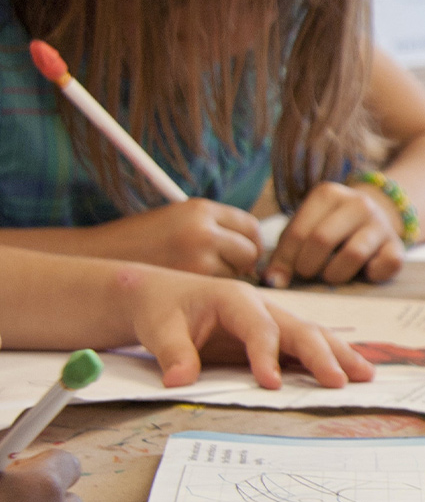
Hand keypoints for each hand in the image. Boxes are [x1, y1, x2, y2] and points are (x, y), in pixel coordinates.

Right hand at [93, 199, 259, 278]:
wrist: (94, 257)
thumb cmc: (138, 242)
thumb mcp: (177, 221)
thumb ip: (213, 228)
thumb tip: (253, 250)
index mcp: (200, 209)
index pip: (249, 226)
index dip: (249, 243)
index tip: (242, 254)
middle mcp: (202, 230)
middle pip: (250, 251)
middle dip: (243, 263)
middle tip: (223, 271)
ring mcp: (197, 257)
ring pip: (235, 273)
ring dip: (224, 278)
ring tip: (193, 276)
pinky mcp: (188, 282)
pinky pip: (216, 289)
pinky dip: (208, 291)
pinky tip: (186, 288)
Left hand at [116, 263, 372, 388]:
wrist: (160, 296)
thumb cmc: (161, 310)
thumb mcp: (158, 329)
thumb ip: (173, 353)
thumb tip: (179, 381)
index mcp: (236, 298)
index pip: (260, 328)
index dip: (267, 356)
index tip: (271, 385)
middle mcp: (263, 306)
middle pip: (300, 329)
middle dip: (322, 355)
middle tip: (339, 382)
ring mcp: (273, 319)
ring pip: (313, 335)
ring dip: (339, 355)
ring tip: (365, 376)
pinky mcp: (275, 335)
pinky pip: (307, 345)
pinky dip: (331, 358)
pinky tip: (351, 372)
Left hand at [265, 181, 403, 287]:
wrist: (372, 219)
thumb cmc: (328, 228)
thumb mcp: (304, 230)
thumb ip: (285, 252)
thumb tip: (272, 281)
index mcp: (328, 194)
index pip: (298, 232)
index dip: (284, 260)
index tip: (278, 278)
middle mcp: (357, 203)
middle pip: (322, 240)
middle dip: (307, 266)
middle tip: (306, 274)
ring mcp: (380, 223)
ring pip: (354, 253)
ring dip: (335, 274)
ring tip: (330, 276)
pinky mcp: (397, 245)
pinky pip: (387, 265)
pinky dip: (372, 275)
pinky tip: (363, 272)